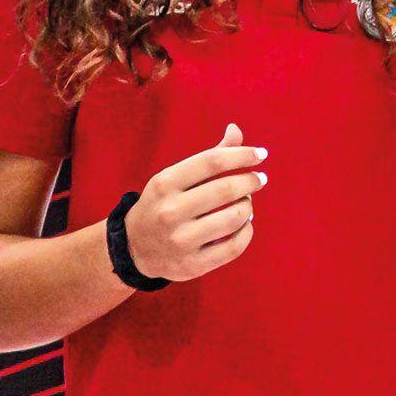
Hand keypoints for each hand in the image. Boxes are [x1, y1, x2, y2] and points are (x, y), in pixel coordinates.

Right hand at [124, 123, 266, 281]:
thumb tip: (236, 130)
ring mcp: (181, 240)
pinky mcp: (192, 265)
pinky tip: (246, 224)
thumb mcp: (175, 176)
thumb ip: (209, 156)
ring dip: (248, 206)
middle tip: (259, 179)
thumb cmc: (163, 203)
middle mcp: (170, 211)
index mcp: (165, 182)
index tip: (261, 154)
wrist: (134, 248)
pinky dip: (247, 231)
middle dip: (251, 180)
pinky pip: (234, 247)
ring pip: (234, 217)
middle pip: (225, 189)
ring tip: (247, 202)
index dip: (242, 155)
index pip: (212, 161)